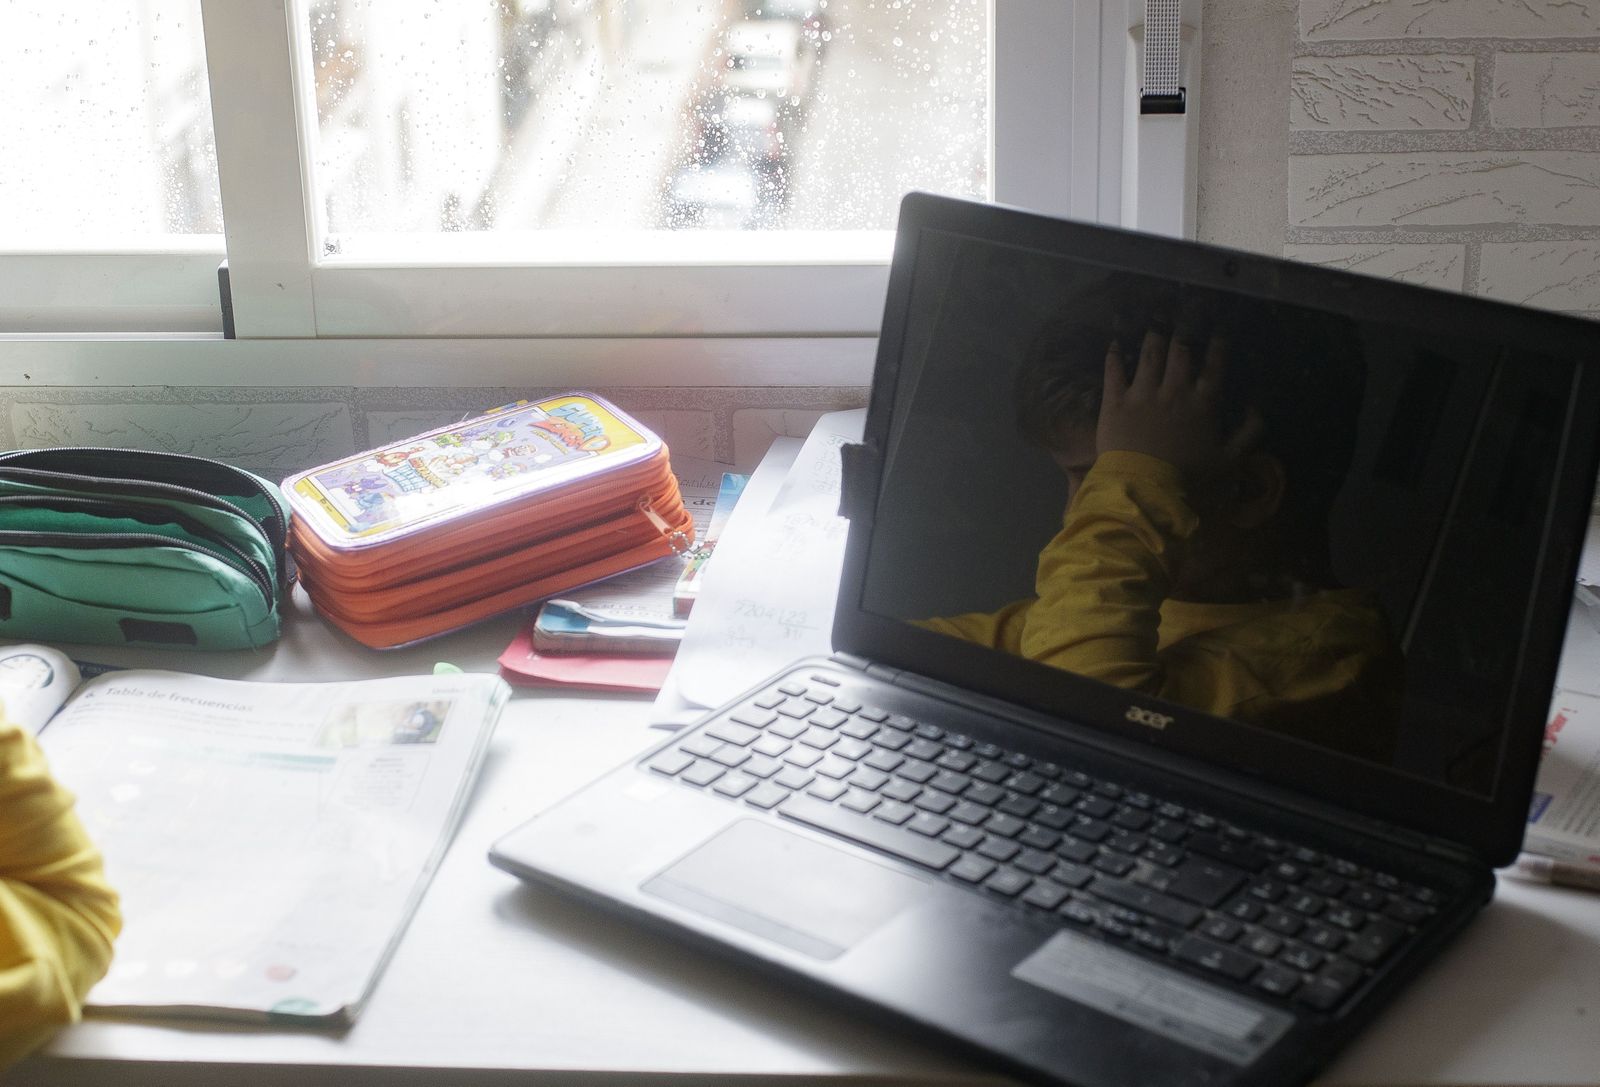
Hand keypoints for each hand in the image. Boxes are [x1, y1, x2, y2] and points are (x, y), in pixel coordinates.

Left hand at [1096, 328, 1262, 496]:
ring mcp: (1143, 393)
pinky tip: (1114, 343)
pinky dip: (1114, 355)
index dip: (1218, 344)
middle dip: (1185, 328)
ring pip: (1149, 354)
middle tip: (1186, 311)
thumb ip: (1249, 433)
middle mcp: (1174, 390)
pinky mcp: (1115, 401)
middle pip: (1181, 350)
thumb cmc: (1189, 477)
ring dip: (1153, 335)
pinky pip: (1114, 372)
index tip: (1219, 329)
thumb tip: (1258, 408)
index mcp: (1203, 403)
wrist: (1144, 489)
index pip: (1214, 364)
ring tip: (1155, 319)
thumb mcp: (1229, 460)